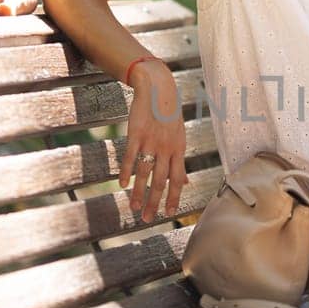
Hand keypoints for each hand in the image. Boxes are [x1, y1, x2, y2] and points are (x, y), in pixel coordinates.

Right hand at [122, 61, 187, 221]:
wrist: (158, 89)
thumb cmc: (169, 116)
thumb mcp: (180, 138)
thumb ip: (180, 162)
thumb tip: (186, 183)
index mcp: (179, 150)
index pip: (178, 180)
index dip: (173, 198)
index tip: (168, 214)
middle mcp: (166, 148)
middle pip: (161, 181)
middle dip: (154, 203)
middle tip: (147, 219)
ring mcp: (151, 142)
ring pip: (144, 174)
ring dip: (138, 193)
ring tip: (133, 208)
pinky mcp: (136, 134)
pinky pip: (130, 157)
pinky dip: (126, 173)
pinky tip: (122, 185)